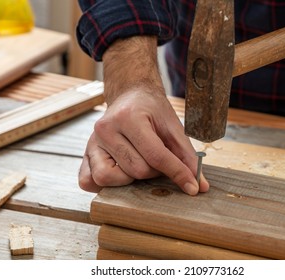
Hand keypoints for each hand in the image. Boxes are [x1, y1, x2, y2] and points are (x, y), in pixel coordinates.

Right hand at [78, 36, 208, 194]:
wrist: (130, 96)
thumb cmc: (152, 111)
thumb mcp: (173, 127)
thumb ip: (187, 157)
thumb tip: (200, 186)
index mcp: (128, 117)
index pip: (156, 155)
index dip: (177, 173)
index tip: (192, 187)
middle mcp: (105, 128)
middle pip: (136, 170)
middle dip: (154, 172)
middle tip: (158, 161)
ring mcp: (91, 142)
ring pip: (111, 178)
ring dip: (131, 178)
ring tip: (139, 164)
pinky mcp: (84, 154)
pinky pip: (89, 181)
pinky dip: (105, 184)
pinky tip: (120, 173)